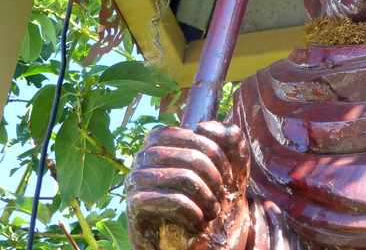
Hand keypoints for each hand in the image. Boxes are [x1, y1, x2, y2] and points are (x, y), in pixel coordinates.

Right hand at [127, 122, 249, 248]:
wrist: (192, 238)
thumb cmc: (210, 195)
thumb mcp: (231, 164)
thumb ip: (229, 137)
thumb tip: (202, 127)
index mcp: (161, 138)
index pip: (198, 136)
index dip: (220, 155)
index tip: (228, 176)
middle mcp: (144, 154)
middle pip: (192, 156)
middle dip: (216, 179)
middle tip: (222, 197)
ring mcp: (136, 178)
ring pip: (183, 177)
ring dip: (208, 198)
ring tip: (213, 212)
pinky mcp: (135, 203)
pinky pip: (173, 200)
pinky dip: (194, 213)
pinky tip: (198, 222)